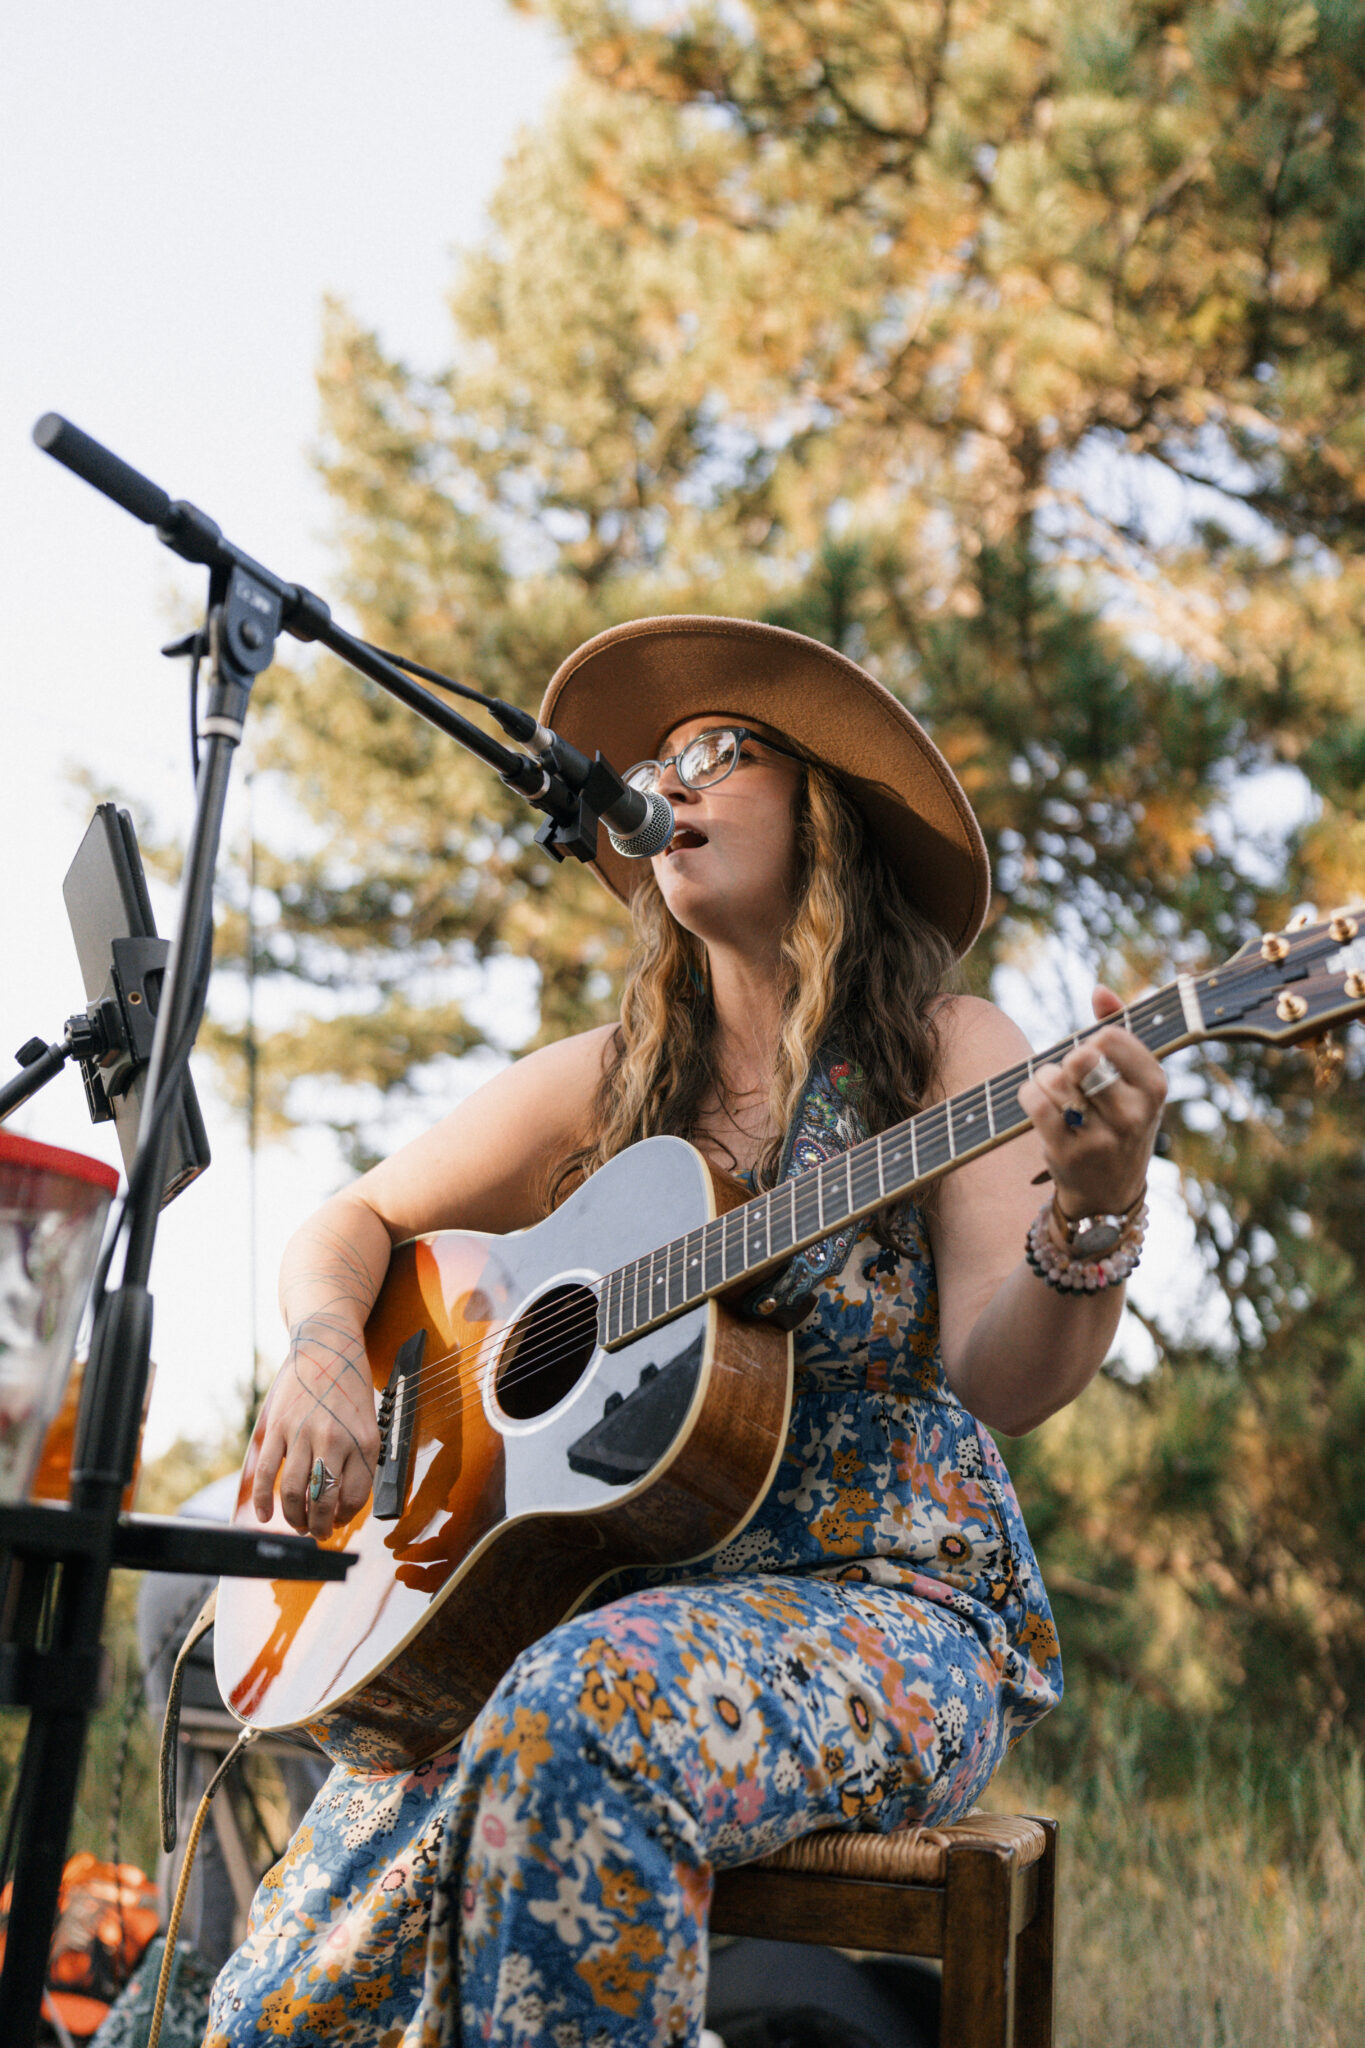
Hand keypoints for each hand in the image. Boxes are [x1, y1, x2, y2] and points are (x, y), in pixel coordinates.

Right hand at [251, 1311, 379, 1537]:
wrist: (328, 1345)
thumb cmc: (350, 1388)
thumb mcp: (368, 1422)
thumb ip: (358, 1459)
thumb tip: (341, 1502)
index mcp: (364, 1441)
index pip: (355, 1497)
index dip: (345, 1516)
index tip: (338, 1520)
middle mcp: (335, 1439)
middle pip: (323, 1500)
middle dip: (319, 1527)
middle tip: (316, 1533)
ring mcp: (304, 1433)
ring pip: (294, 1492)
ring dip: (294, 1518)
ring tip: (298, 1524)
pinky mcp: (279, 1427)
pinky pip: (268, 1472)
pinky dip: (264, 1500)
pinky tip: (266, 1516)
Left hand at [1017, 986, 1166, 1221]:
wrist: (1109, 1191)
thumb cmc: (1119, 1119)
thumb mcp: (1133, 1080)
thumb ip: (1119, 1028)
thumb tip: (1100, 990)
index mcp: (1155, 1088)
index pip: (1113, 1038)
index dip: (1094, 1039)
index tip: (1096, 1053)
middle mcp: (1133, 1115)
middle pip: (1081, 1058)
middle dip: (1069, 1059)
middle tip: (1074, 1074)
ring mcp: (1100, 1138)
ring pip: (1054, 1079)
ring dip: (1046, 1077)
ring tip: (1058, 1092)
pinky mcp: (1067, 1153)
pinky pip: (1035, 1102)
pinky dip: (1029, 1093)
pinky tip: (1038, 1099)